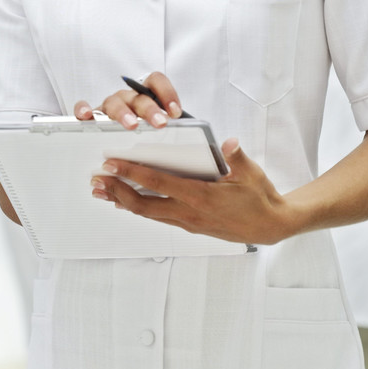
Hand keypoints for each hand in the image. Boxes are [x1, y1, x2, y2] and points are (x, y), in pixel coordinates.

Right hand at [73, 71, 184, 129]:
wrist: (116, 141)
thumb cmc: (142, 136)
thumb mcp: (158, 130)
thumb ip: (172, 129)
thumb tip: (191, 137)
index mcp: (144, 94)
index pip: (155, 80)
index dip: (166, 92)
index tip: (175, 112)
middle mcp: (126, 96)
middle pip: (138, 96)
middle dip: (150, 109)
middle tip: (160, 124)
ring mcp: (108, 105)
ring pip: (115, 102)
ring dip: (124, 113)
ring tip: (132, 126)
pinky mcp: (91, 115)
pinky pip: (82, 107)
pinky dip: (83, 109)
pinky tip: (87, 117)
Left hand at [90, 138, 295, 246]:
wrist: (271, 226)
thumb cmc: (260, 196)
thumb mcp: (251, 174)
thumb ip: (236, 157)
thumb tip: (228, 142)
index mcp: (201, 197)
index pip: (159, 183)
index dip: (133, 173)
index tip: (112, 164)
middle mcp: (189, 213)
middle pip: (143, 205)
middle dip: (117, 192)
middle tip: (96, 181)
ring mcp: (188, 222)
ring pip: (147, 214)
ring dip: (123, 201)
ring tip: (102, 192)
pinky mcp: (190, 226)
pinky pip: (157, 217)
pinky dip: (139, 208)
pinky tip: (126, 201)